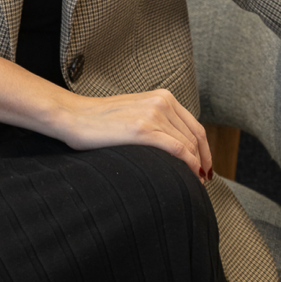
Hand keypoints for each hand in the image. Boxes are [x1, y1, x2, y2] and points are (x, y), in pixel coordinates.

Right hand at [54, 88, 212, 182]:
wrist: (74, 116)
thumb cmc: (100, 120)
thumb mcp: (136, 111)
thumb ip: (156, 120)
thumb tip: (176, 146)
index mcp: (162, 96)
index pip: (195, 127)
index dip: (205, 150)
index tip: (206, 167)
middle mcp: (162, 102)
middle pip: (195, 137)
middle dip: (203, 161)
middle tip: (203, 181)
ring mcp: (153, 114)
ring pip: (188, 145)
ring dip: (197, 166)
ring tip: (196, 184)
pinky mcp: (143, 129)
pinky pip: (177, 149)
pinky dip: (189, 164)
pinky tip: (190, 176)